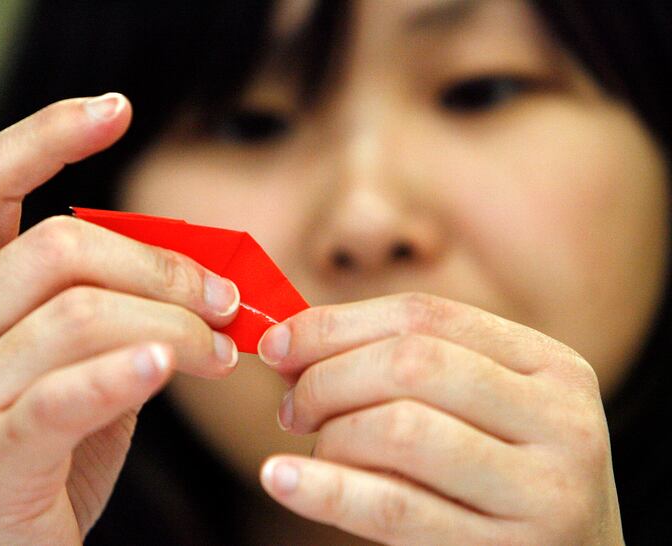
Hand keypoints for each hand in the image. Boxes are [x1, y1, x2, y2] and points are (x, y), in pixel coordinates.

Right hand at [0, 94, 239, 543]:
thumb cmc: (37, 457)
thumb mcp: (69, 367)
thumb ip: (113, 312)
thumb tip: (201, 276)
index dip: (48, 136)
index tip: (117, 110)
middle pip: (61, 250)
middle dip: (163, 269)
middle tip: (226, 304)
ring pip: (79, 314)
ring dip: (172, 327)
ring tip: (220, 353)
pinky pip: (64, 393)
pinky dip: (126, 372)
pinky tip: (166, 366)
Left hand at [258, 293, 622, 544]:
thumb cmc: (503, 478)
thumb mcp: (482, 410)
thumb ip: (406, 369)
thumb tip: (291, 343)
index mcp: (551, 364)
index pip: (425, 316)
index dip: (336, 324)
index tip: (278, 344)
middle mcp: (561, 419)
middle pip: (411, 363)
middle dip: (327, 378)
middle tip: (291, 407)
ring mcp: (546, 491)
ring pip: (401, 429)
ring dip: (331, 436)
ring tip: (312, 451)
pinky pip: (395, 508)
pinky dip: (325, 489)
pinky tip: (282, 478)